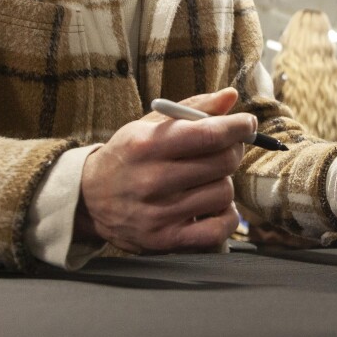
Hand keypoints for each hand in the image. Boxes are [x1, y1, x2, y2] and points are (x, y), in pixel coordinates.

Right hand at [76, 88, 253, 253]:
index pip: (209, 134)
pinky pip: (218, 229)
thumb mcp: (149, 125)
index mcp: (148, 145)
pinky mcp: (165, 240)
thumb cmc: (128, 156)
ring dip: (224, 183)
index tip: (247, 123)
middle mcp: (152, 180)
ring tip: (207, 180)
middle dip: (233, 151)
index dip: (238, 126)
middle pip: (223, 162)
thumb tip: (231, 96)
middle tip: (226, 149)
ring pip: (224, 193)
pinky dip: (226, 217)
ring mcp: (158, 214)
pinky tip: (212, 206)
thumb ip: (192, 108)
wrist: (88, 199)